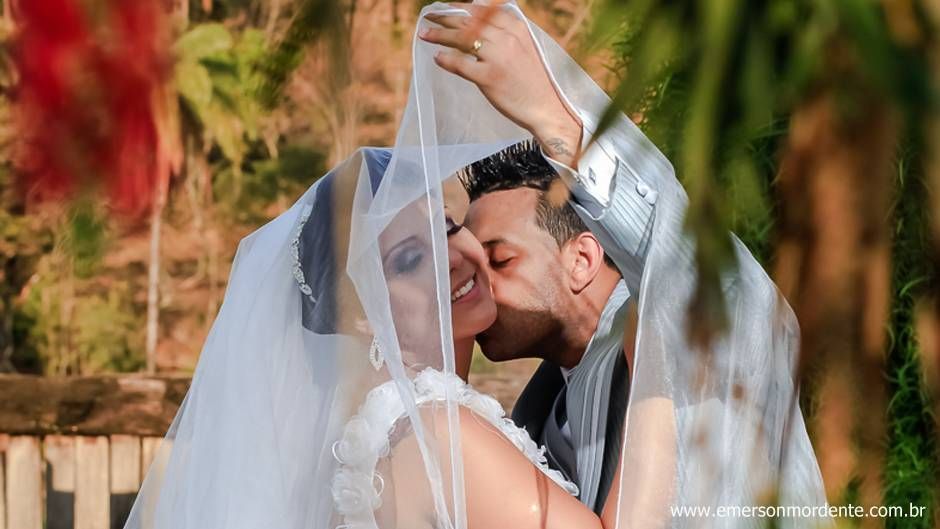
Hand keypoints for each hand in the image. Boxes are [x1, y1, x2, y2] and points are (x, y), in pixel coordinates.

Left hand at [419, 2, 582, 165]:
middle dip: (445, 17)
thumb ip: (506, 33)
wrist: (545, 107)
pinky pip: (461, 64)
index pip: (483, 11)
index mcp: (516, 29)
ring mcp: (497, 57)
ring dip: (440, 35)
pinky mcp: (489, 78)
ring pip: (462, 39)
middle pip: (469, 22)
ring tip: (424, 33)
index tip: (446, 8)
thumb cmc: (533, 81)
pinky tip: (437, 57)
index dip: (461, 8)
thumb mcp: (525, 48)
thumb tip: (480, 22)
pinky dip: (446, 59)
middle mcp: (507, 39)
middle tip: (428, 17)